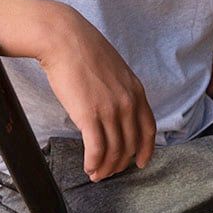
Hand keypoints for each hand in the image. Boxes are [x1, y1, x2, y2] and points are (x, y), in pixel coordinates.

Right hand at [38, 6, 155, 181]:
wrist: (64, 39)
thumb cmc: (83, 50)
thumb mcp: (115, 69)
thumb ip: (121, 90)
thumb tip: (116, 109)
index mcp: (136, 90)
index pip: (148, 129)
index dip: (145, 150)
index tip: (139, 162)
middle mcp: (127, 103)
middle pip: (130, 144)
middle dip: (120, 163)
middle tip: (109, 171)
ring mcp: (109, 110)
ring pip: (113, 151)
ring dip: (105, 168)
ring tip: (96, 174)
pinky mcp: (89, 115)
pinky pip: (96, 149)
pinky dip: (93, 163)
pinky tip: (88, 167)